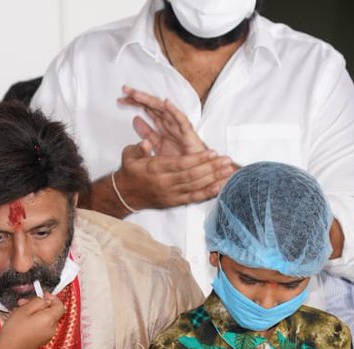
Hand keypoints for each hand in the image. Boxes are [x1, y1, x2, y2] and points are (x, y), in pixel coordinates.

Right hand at [0, 295, 64, 348]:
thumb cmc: (14, 333)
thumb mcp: (24, 309)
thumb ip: (37, 302)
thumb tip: (44, 300)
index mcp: (49, 320)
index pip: (60, 306)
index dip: (52, 298)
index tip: (43, 295)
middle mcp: (52, 328)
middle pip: (51, 312)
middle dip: (39, 305)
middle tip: (25, 302)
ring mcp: (47, 335)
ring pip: (45, 318)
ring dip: (34, 312)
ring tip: (20, 311)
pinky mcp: (42, 340)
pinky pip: (41, 326)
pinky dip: (34, 321)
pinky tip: (22, 320)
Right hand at [113, 139, 234, 210]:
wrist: (125, 195)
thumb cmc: (130, 171)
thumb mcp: (129, 156)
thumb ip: (139, 148)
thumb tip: (146, 141)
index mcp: (155, 169)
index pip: (181, 164)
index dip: (198, 159)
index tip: (212, 152)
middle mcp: (165, 183)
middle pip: (192, 176)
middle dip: (212, 168)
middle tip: (227, 161)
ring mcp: (171, 194)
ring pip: (196, 187)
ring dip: (214, 179)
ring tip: (228, 172)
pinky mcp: (174, 202)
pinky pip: (194, 198)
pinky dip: (208, 193)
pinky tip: (220, 187)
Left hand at [120, 86, 208, 155]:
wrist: (195, 172)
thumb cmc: (180, 159)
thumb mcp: (157, 145)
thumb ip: (147, 133)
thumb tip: (135, 119)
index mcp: (162, 125)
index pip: (146, 109)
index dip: (134, 103)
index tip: (120, 100)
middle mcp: (170, 122)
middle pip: (152, 106)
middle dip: (139, 97)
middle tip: (125, 90)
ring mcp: (179, 126)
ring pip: (164, 109)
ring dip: (151, 101)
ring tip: (138, 95)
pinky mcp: (188, 133)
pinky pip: (181, 120)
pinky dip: (174, 111)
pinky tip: (166, 103)